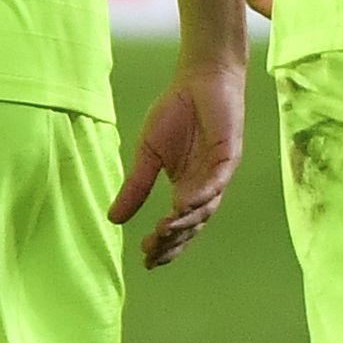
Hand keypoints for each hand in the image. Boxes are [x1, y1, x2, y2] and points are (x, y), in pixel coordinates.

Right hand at [112, 51, 245, 267]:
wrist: (199, 81)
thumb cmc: (176, 114)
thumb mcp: (147, 154)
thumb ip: (135, 186)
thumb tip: (113, 220)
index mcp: (186, 188)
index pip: (177, 225)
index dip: (164, 245)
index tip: (145, 260)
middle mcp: (204, 188)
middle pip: (191, 225)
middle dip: (172, 241)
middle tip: (151, 252)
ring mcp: (218, 175)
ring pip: (205, 209)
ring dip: (185, 222)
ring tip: (162, 231)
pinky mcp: (228, 158)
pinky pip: (216, 183)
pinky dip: (201, 196)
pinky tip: (183, 204)